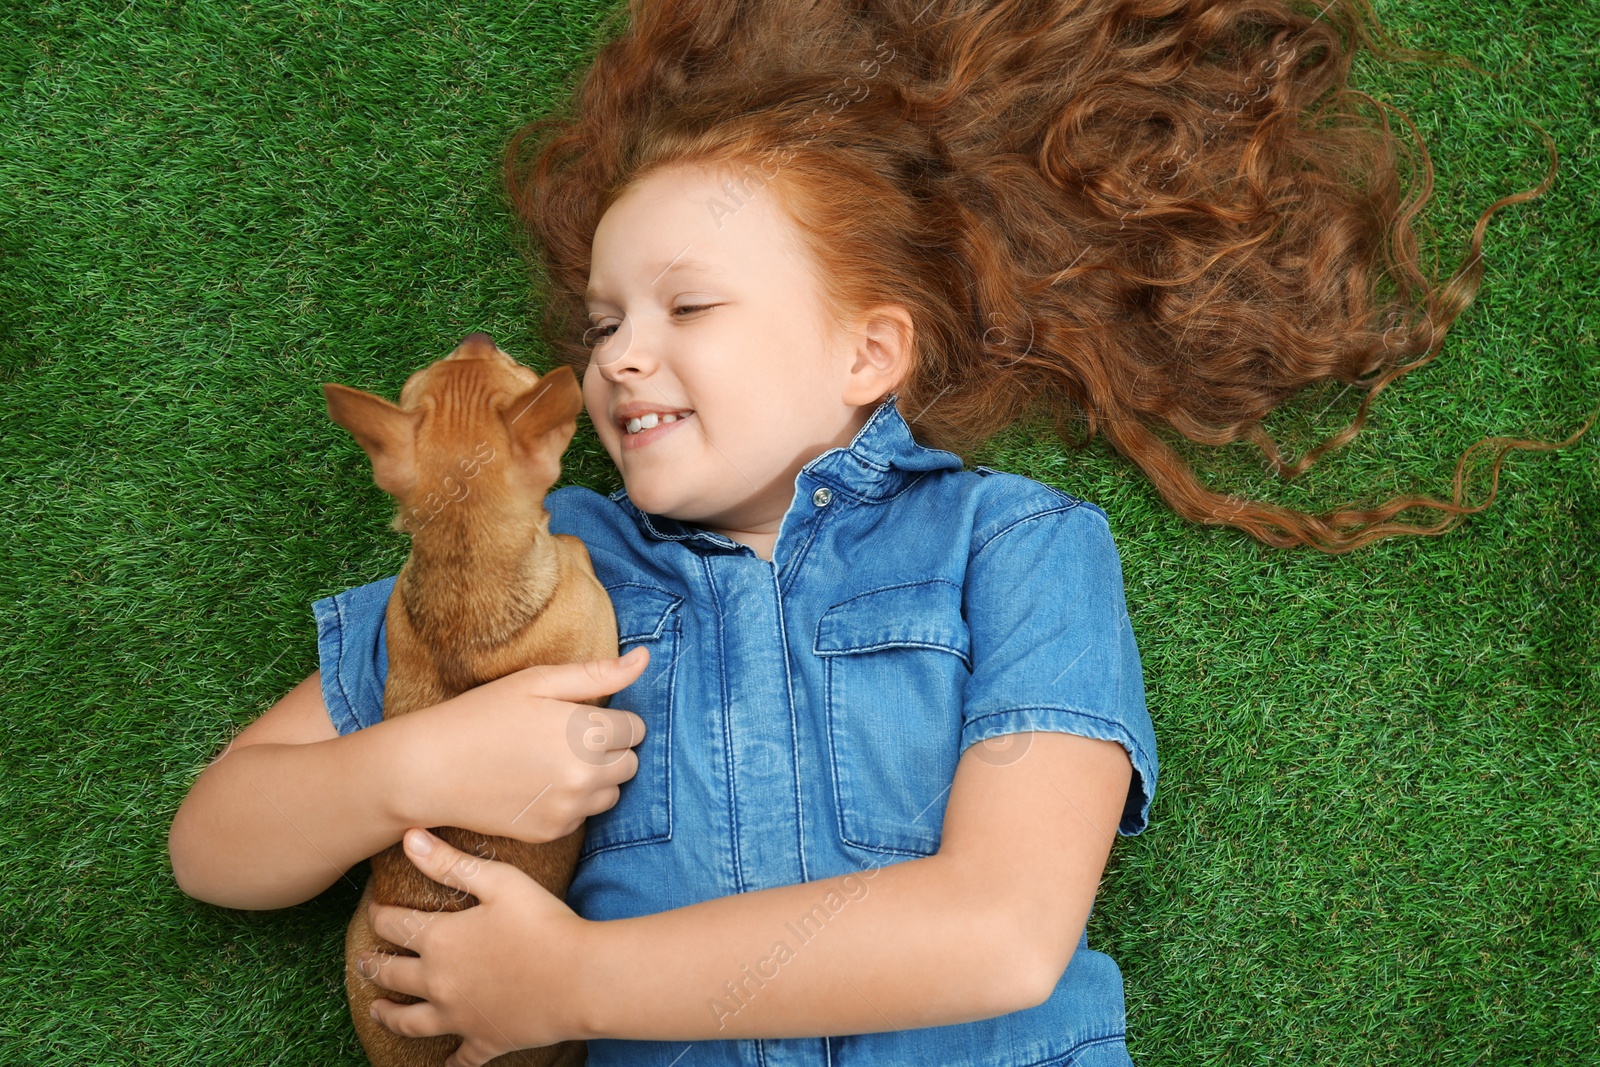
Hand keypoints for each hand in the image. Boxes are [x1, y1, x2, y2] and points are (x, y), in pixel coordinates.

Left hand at [362, 827, 591, 1065]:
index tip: (374, 909)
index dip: (380, 915)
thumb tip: (410, 838)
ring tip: (377, 1010)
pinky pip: (461, 1058)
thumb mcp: (500, 882)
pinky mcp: (485, 1040)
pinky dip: (450, 1062)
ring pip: (411, 1021)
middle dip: (374, 965)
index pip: (395, 925)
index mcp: (441, 940)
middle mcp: (439, 982)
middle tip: (363, 961)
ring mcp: (460, 1017)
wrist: (581, 979)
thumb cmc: (544, 923)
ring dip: (390, 1016)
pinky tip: (445, 1063)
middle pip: (393, 974)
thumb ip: (451, 863)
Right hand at [393, 647, 649, 843]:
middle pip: (630, 762)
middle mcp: (585, 774)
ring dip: (596, 777)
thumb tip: (645, 659)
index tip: (580, 715)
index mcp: (586, 732)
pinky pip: (583, 815)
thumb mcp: (537, 682)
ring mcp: (570, 808)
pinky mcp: (553, 831)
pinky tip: (538, 785)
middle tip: (565, 738)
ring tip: (552, 761)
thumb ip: (597, 673)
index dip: (610, 718)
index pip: (636, 728)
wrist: (430, 769)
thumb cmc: (482, 715)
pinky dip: (571, 802)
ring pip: (611, 792)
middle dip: (608, 749)